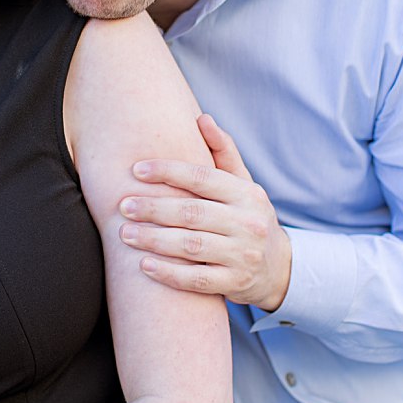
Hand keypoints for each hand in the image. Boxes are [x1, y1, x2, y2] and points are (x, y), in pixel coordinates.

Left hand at [118, 114, 291, 310]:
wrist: (279, 268)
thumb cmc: (248, 217)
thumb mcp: (243, 184)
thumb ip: (223, 152)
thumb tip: (202, 118)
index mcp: (246, 194)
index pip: (203, 177)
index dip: (169, 171)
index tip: (137, 170)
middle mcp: (247, 223)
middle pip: (192, 213)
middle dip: (153, 209)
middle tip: (123, 205)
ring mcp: (242, 256)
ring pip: (191, 246)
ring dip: (154, 240)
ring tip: (125, 234)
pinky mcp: (235, 284)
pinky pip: (196, 280)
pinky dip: (169, 274)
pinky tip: (144, 265)